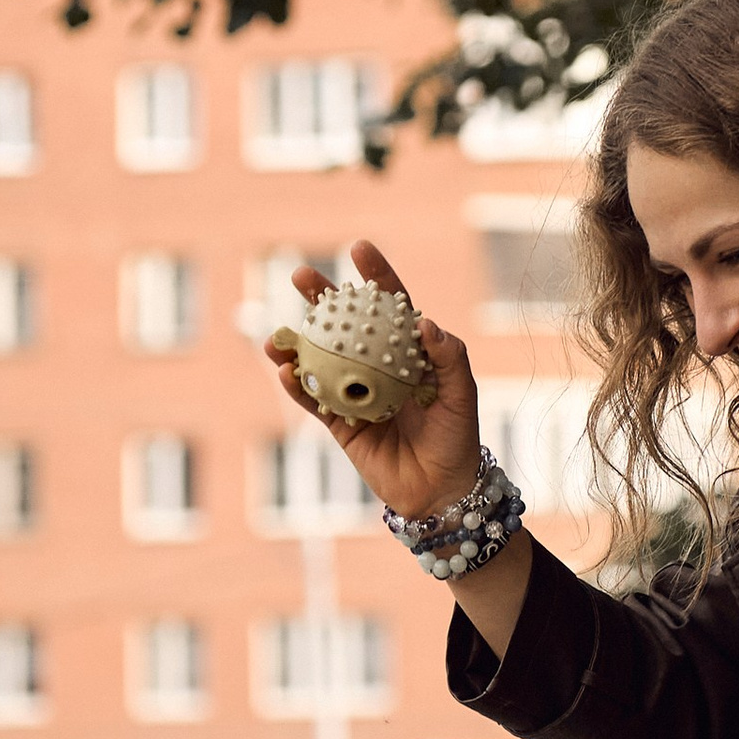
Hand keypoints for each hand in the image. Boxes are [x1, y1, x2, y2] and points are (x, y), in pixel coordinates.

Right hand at [262, 240, 485, 519]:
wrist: (442, 490)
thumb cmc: (458, 438)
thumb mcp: (461, 393)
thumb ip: (449, 356)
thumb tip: (424, 322)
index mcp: (408, 353)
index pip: (390, 306)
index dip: (375, 277)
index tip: (358, 249)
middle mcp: (377, 368)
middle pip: (345, 326)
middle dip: (322, 299)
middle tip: (301, 275)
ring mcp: (356, 394)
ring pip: (321, 361)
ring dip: (296, 345)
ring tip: (277, 335)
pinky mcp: (341, 424)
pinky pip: (315, 401)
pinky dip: (299, 387)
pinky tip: (287, 372)